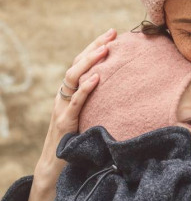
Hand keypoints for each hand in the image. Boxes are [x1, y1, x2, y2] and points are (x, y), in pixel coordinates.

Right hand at [35, 27, 116, 183]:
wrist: (57, 167)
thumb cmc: (77, 140)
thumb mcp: (89, 115)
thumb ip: (99, 101)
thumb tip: (124, 88)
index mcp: (70, 92)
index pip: (82, 63)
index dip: (95, 47)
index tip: (113, 34)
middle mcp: (64, 95)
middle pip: (77, 64)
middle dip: (94, 47)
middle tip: (112, 33)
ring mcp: (62, 108)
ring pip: (72, 78)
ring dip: (89, 62)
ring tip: (105, 49)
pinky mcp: (65, 123)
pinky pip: (74, 103)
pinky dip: (85, 89)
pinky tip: (97, 78)